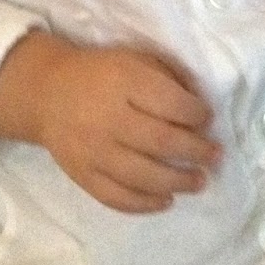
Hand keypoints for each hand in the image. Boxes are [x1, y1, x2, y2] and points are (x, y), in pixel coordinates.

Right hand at [0, 31, 220, 213]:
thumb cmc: (103, 73)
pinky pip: (115, 197)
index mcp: (126, 82)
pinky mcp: (82, 176)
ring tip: (200, 182)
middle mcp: (109, 119)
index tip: (209, 119)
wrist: (48, 94)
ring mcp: (93, 151)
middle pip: (160, 142)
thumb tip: (200, 107)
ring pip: (141, 175)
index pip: (170, 103)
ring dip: (177, 182)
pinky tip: (166, 201)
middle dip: (195, 151)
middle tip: (216, 156)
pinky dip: (144, 204)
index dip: (196, 114)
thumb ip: (170, 77)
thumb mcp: (138, 59)